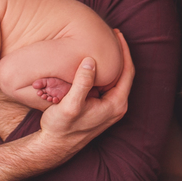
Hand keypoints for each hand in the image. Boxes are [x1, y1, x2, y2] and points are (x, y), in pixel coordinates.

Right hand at [37, 30, 133, 155]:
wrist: (54, 147)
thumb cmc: (61, 128)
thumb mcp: (70, 105)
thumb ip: (82, 83)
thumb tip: (91, 61)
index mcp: (116, 105)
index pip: (127, 71)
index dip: (124, 51)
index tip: (117, 33)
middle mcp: (117, 107)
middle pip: (125, 74)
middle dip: (120, 53)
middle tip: (113, 34)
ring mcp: (110, 108)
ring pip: (116, 79)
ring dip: (112, 62)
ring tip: (105, 43)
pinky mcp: (101, 108)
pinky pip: (107, 85)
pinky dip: (103, 71)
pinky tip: (93, 62)